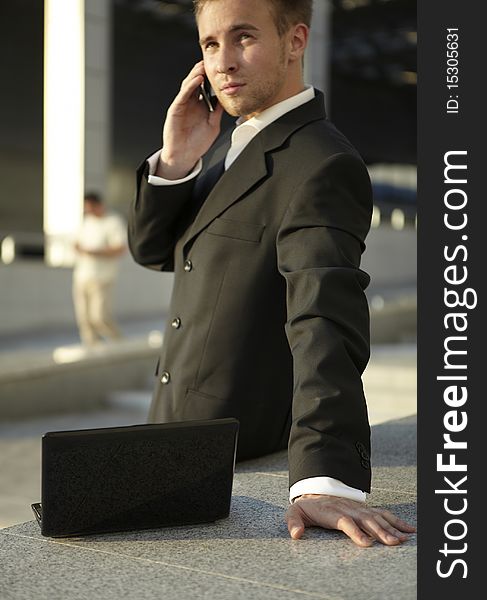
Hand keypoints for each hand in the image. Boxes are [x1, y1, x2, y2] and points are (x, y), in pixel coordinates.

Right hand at [158, 61, 223, 178]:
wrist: (184, 156)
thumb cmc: (196, 143)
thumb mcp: (213, 125)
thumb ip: (218, 112)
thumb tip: (227, 99)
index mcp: (200, 105)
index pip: (205, 87)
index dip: (212, 78)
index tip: (221, 69)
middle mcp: (191, 103)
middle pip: (196, 82)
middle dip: (203, 71)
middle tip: (212, 62)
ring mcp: (183, 105)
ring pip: (189, 84)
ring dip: (196, 74)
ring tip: (204, 66)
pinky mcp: (176, 109)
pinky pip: (183, 94)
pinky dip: (190, 85)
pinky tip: (197, 79)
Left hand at [285, 494, 415, 546]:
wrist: (316, 491)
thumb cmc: (307, 507)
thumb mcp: (294, 512)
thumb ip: (293, 522)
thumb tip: (296, 534)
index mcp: (332, 512)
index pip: (345, 521)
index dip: (355, 531)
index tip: (366, 543)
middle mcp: (348, 509)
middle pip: (366, 520)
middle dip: (380, 531)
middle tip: (393, 543)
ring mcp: (358, 509)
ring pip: (377, 517)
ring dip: (391, 528)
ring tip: (403, 539)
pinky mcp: (365, 510)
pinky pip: (383, 515)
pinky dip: (396, 521)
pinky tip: (408, 530)